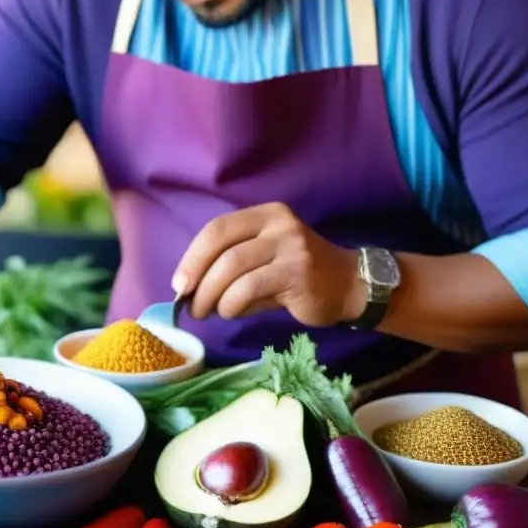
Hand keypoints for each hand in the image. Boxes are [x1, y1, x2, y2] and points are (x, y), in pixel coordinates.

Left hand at [171, 202, 366, 326]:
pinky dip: (232, 305)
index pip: (216, 229)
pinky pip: (250, 288)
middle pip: (222, 250)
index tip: (179, 284)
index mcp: (264, 214)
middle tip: (191, 306)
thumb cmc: (294, 276)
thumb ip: (228, 265)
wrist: (348, 286)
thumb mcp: (261, 258)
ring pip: (233, 270)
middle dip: (198, 282)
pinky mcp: (297, 273)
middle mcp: (278, 224)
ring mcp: (290, 247)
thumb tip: (187, 288)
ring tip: (209, 313)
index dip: (192, 257)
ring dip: (212, 297)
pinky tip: (232, 313)